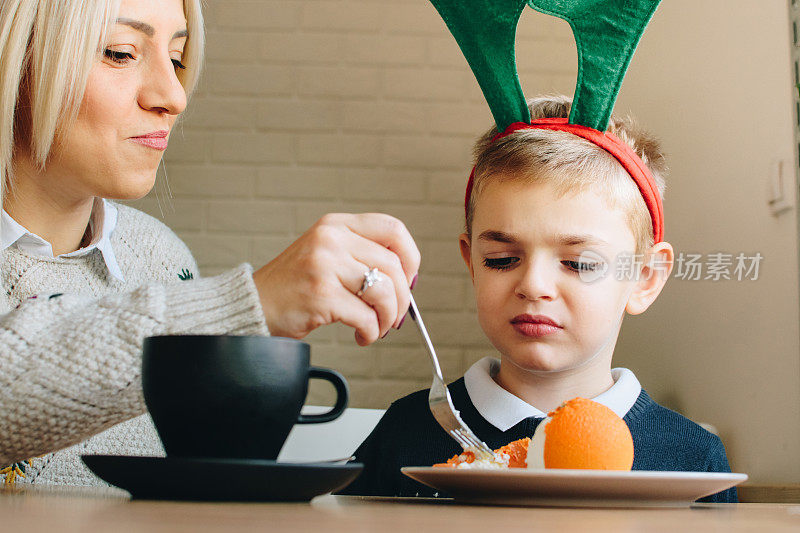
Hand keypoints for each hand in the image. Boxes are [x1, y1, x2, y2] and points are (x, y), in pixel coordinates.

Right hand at [252, 213, 420, 345]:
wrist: (253, 304)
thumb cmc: (294, 286)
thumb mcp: (327, 254)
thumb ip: (361, 255)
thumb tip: (408, 280)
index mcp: (336, 224)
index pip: (393, 229)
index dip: (410, 257)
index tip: (409, 280)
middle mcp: (331, 238)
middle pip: (393, 265)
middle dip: (402, 298)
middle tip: (394, 317)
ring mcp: (325, 265)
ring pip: (384, 291)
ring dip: (387, 318)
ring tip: (376, 328)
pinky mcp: (321, 294)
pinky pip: (366, 316)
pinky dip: (371, 332)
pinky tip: (361, 335)